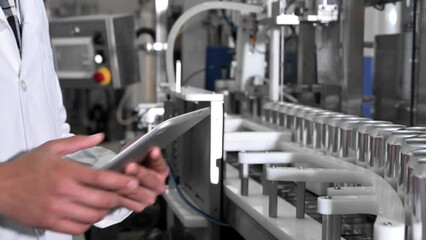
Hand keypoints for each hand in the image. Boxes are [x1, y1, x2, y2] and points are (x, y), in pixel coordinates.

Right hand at [0, 134, 140, 234]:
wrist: (1, 188)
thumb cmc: (26, 168)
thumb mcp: (51, 148)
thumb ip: (78, 142)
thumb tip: (99, 137)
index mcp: (66, 171)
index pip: (101, 178)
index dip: (121, 181)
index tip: (133, 181)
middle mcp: (63, 191)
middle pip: (102, 199)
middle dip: (119, 198)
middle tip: (126, 194)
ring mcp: (57, 209)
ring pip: (93, 215)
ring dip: (106, 211)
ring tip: (109, 203)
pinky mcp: (51, 222)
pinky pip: (78, 227)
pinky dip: (90, 222)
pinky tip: (92, 214)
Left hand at [120, 147, 168, 211]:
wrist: (124, 179)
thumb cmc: (132, 164)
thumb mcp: (135, 152)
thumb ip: (138, 147)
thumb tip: (137, 144)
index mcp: (161, 170)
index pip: (161, 164)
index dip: (156, 158)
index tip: (152, 151)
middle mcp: (157, 185)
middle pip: (151, 180)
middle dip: (140, 172)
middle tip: (130, 166)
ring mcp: (149, 197)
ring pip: (139, 192)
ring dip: (127, 185)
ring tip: (118, 178)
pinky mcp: (138, 206)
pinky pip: (129, 202)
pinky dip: (121, 195)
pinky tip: (114, 189)